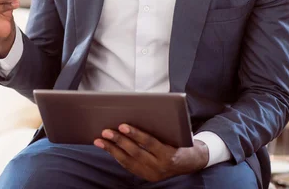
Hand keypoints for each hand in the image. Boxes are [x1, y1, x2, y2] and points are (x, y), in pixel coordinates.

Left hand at [94, 125, 208, 181]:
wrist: (189, 162)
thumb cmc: (179, 140)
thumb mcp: (175, 132)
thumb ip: (160, 126)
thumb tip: (139, 111)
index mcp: (169, 153)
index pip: (150, 143)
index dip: (135, 134)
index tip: (122, 125)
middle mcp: (160, 166)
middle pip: (136, 152)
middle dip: (119, 141)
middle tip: (105, 131)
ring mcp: (152, 173)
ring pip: (128, 161)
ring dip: (111, 149)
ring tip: (99, 140)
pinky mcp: (145, 176)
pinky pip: (128, 166)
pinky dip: (116, 156)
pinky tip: (107, 147)